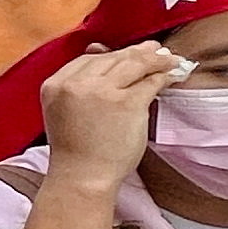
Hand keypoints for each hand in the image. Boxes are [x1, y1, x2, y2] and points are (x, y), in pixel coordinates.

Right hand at [38, 40, 177, 178]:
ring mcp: (102, 92)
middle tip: (155, 50)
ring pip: (133, 64)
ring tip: (170, 59)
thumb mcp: (65, 111)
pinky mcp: (127, 103)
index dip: (112, 54)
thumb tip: (99, 52)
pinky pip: (150, 82)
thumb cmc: (76, 151)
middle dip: (137, 53)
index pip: (88, 60)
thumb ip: (78, 85)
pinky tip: (172, 75)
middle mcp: (76, 83)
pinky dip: (164, 76)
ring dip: (156, 59)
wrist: (82, 178)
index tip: (128, 54)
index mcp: (55, 85)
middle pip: (112, 58)